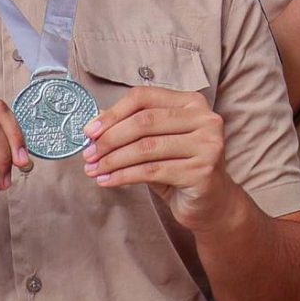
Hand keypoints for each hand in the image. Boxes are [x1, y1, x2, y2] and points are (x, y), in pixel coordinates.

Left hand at [80, 87, 240, 229]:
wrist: (211, 202)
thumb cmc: (180, 168)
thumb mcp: (157, 142)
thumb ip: (133, 128)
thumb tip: (94, 124)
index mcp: (192, 102)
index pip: (145, 97)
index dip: (113, 113)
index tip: (89, 131)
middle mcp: (205, 119)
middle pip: (145, 121)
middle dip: (110, 139)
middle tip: (88, 154)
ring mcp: (207, 145)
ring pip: (146, 148)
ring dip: (113, 160)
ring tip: (94, 170)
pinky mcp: (202, 171)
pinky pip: (152, 171)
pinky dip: (123, 177)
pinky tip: (108, 182)